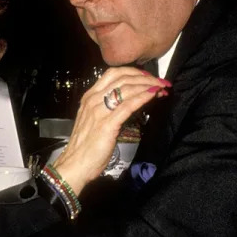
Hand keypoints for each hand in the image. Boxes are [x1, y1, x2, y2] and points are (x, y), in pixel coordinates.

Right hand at [54, 67, 168, 193]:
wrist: (74, 164)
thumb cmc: (85, 146)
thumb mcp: (94, 120)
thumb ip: (106, 109)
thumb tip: (127, 101)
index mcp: (89, 97)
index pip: (113, 74)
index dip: (133, 72)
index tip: (148, 77)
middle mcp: (93, 100)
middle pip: (123, 78)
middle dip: (145, 77)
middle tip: (161, 81)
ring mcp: (99, 110)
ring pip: (127, 89)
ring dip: (148, 85)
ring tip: (161, 87)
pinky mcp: (107, 124)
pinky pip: (128, 105)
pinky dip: (143, 97)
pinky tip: (153, 94)